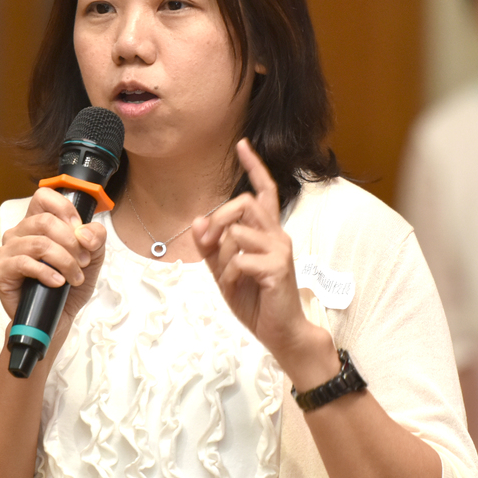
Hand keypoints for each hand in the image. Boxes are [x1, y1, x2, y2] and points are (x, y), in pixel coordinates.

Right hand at [0, 187, 106, 331]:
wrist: (58, 316)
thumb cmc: (70, 285)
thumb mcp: (93, 257)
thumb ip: (96, 237)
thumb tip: (85, 233)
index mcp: (37, 222)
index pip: (44, 196)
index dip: (66, 210)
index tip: (80, 232)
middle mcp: (19, 232)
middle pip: (45, 221)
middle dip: (72, 243)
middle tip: (83, 262)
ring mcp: (7, 251)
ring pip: (39, 243)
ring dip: (65, 261)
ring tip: (75, 277)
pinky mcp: (0, 271)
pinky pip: (23, 263)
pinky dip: (47, 273)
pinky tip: (58, 282)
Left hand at [191, 139, 335, 386]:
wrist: (280, 332)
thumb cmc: (256, 300)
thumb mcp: (225, 272)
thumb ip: (212, 248)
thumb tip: (197, 221)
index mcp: (267, 232)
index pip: (263, 191)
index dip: (254, 167)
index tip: (242, 144)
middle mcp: (277, 235)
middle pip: (245, 203)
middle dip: (218, 217)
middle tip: (206, 240)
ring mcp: (280, 250)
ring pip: (240, 229)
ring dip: (222, 251)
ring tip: (227, 274)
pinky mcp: (278, 268)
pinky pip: (241, 259)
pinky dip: (230, 273)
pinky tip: (237, 286)